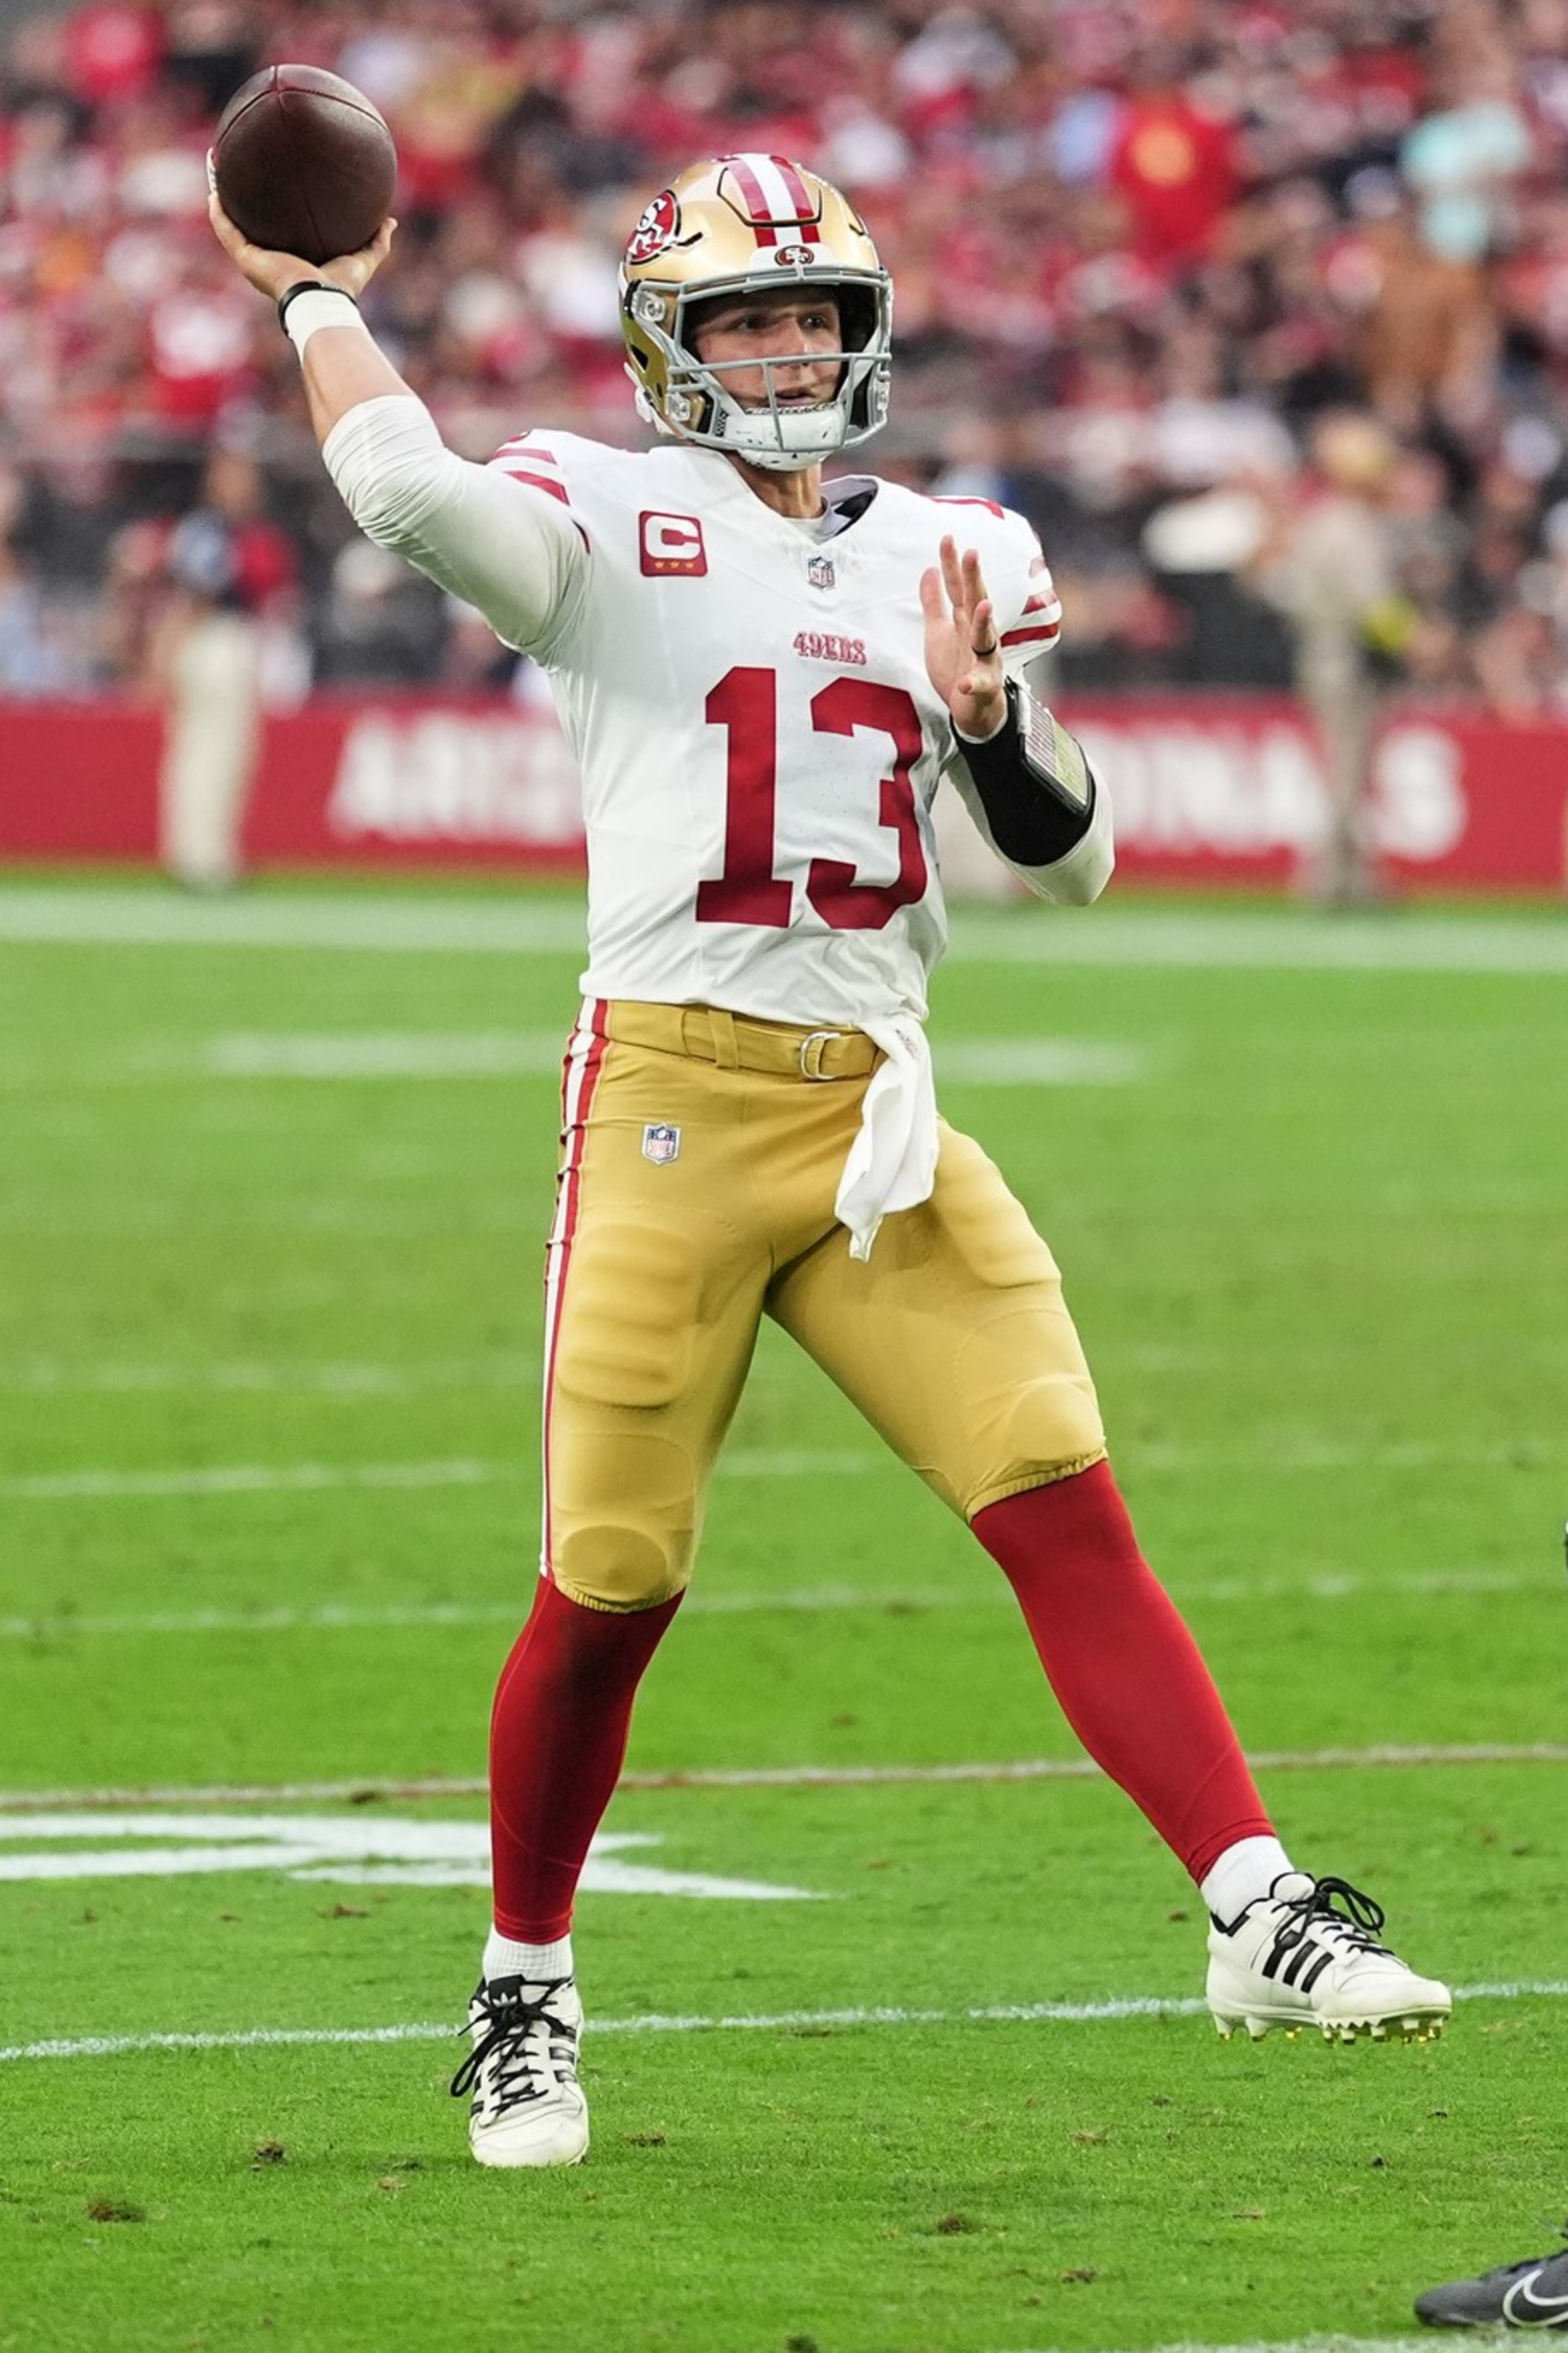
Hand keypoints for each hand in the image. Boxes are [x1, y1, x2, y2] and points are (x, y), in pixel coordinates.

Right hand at [207, 180, 395, 304]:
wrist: (322, 302)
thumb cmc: (342, 289)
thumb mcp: (363, 260)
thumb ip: (377, 242)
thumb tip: (391, 221)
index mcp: (293, 263)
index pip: (280, 237)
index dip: (275, 218)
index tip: (273, 195)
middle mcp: (270, 263)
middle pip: (252, 229)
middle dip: (244, 206)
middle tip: (239, 179)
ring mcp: (256, 262)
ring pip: (232, 227)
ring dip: (223, 201)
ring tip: (217, 174)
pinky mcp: (247, 260)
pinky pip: (227, 231)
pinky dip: (219, 212)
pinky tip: (213, 189)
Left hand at [920, 535, 1006, 739]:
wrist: (972, 708)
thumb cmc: (957, 665)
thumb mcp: (939, 631)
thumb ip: (934, 603)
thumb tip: (929, 569)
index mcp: (965, 620)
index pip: (958, 587)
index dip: (952, 564)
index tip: (947, 537)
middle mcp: (979, 635)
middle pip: (976, 602)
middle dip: (974, 579)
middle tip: (972, 554)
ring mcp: (984, 659)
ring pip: (986, 638)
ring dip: (984, 622)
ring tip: (982, 605)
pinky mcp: (984, 687)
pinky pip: (979, 684)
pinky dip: (973, 683)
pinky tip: (965, 683)